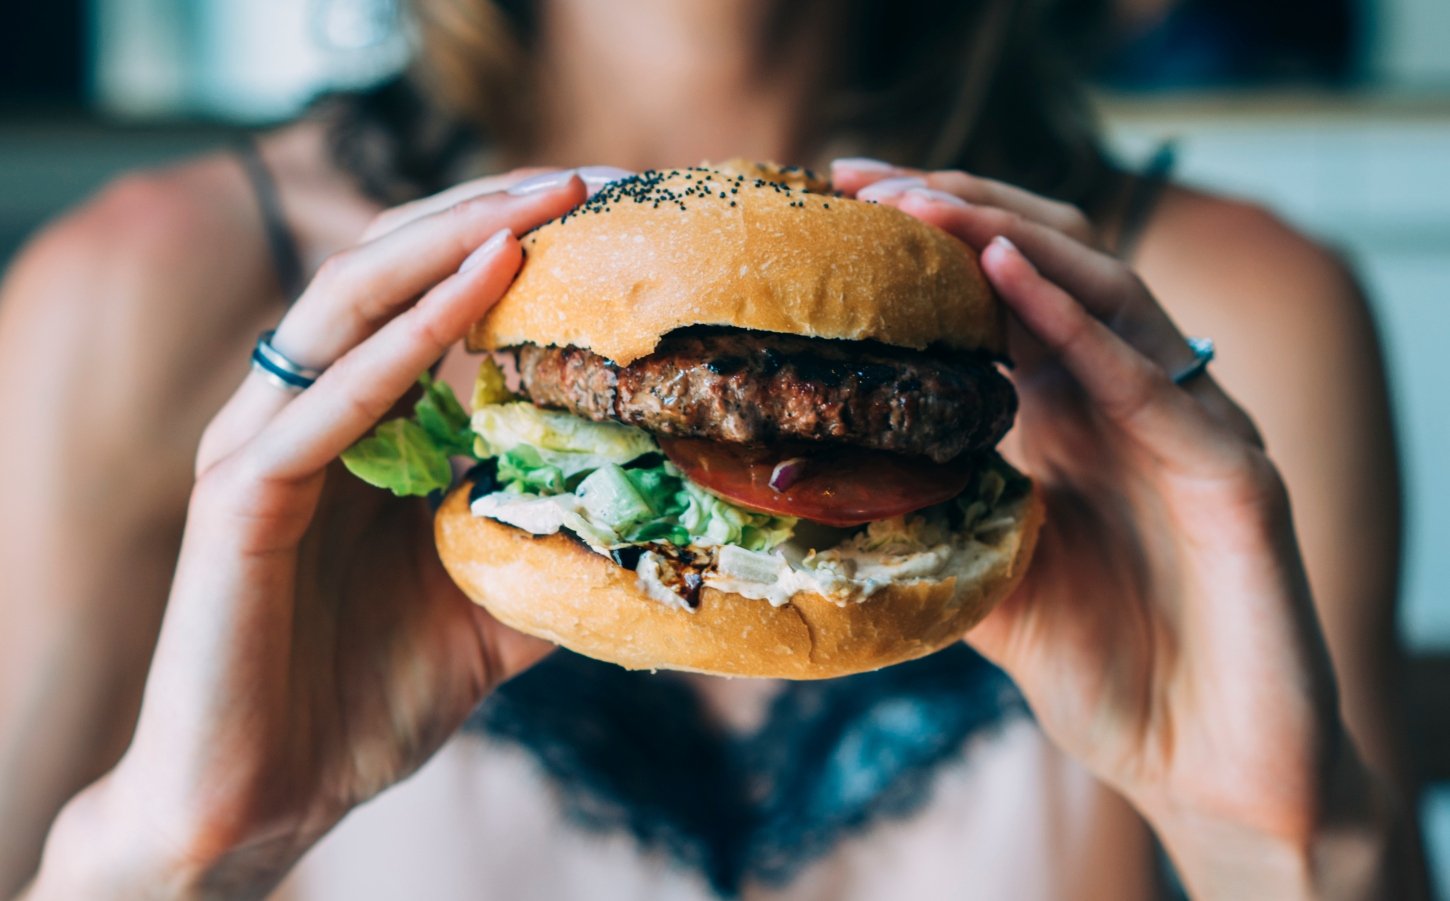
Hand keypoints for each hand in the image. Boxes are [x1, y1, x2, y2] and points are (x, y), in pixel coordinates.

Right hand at [30, 170, 594, 898]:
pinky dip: (406, 341)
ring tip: (541, 204)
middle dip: (484, 214)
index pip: (427, 296)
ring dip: (447, 244)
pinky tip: (480, 290)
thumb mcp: (497, 604)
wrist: (270, 798)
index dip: (509, 243)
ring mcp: (264, 447)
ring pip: (346, 306)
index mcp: (358, 424)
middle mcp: (303, 414)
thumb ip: (555, 543)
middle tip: (584, 179)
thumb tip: (662, 517)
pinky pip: (326, 402)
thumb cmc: (369, 695)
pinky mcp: (241, 501)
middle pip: (386, 270)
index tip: (608, 215)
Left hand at [833, 160, 1403, 896]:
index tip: (838, 206)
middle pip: (1050, 267)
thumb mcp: (991, 587)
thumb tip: (811, 496)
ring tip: (919, 204)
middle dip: (958, 212)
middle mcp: (1133, 405)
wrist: (1212, 775)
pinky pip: (1153, 380)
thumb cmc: (1111, 678)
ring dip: (1007, 239)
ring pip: (1106, 292)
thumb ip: (930, 528)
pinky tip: (1007, 274)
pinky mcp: (1235, 476)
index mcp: (1075, 422)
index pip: (1002, 300)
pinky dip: (1078, 320)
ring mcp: (1188, 430)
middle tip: (861, 182)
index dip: (930, 246)